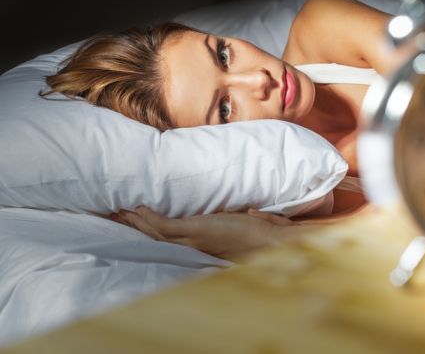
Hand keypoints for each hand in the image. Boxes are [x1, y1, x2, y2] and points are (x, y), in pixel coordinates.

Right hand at [110, 207, 321, 259]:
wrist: (275, 242)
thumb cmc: (267, 236)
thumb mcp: (251, 225)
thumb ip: (247, 218)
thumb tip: (248, 210)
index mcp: (204, 247)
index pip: (173, 243)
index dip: (154, 234)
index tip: (139, 225)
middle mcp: (196, 247)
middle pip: (157, 240)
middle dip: (136, 227)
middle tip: (116, 216)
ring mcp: (195, 240)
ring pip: (156, 234)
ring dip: (137, 222)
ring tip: (120, 211)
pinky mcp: (198, 231)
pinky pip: (165, 227)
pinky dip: (150, 218)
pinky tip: (139, 209)